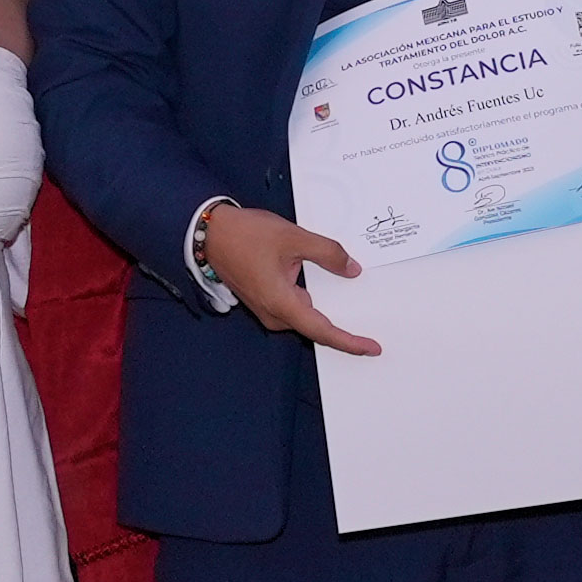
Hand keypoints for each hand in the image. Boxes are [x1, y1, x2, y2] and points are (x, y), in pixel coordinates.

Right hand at [203, 203, 381, 355]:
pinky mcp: (264, 300)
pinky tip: (325, 286)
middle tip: (371, 329)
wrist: (209, 233)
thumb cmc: (245, 235)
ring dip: (326, 310)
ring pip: (305, 314)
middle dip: (342, 327)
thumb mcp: (294, 238)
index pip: (322, 331)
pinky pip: (294, 306)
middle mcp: (274, 314)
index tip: (372, 348)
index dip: (349, 342)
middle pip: (315, 326)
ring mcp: (267, 309)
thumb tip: (352, 269)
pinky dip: (312, 301)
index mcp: (281, 304)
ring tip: (353, 301)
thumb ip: (327, 253)